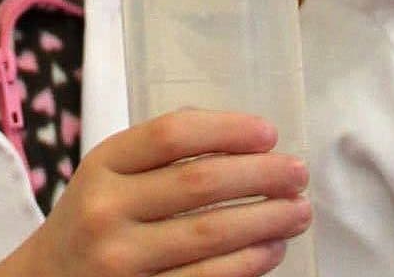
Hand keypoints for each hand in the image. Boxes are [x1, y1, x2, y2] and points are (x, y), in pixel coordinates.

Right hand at [0, 109, 310, 276]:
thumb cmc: (95, 218)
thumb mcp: (109, 172)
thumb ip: (160, 149)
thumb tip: (242, 136)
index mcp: (101, 165)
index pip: (171, 135)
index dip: (228, 129)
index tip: (269, 133)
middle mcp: (106, 210)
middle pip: (199, 183)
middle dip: (262, 175)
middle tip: (298, 174)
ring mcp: (121, 260)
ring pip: (210, 235)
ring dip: (266, 220)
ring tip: (298, 212)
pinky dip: (248, 263)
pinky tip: (270, 250)